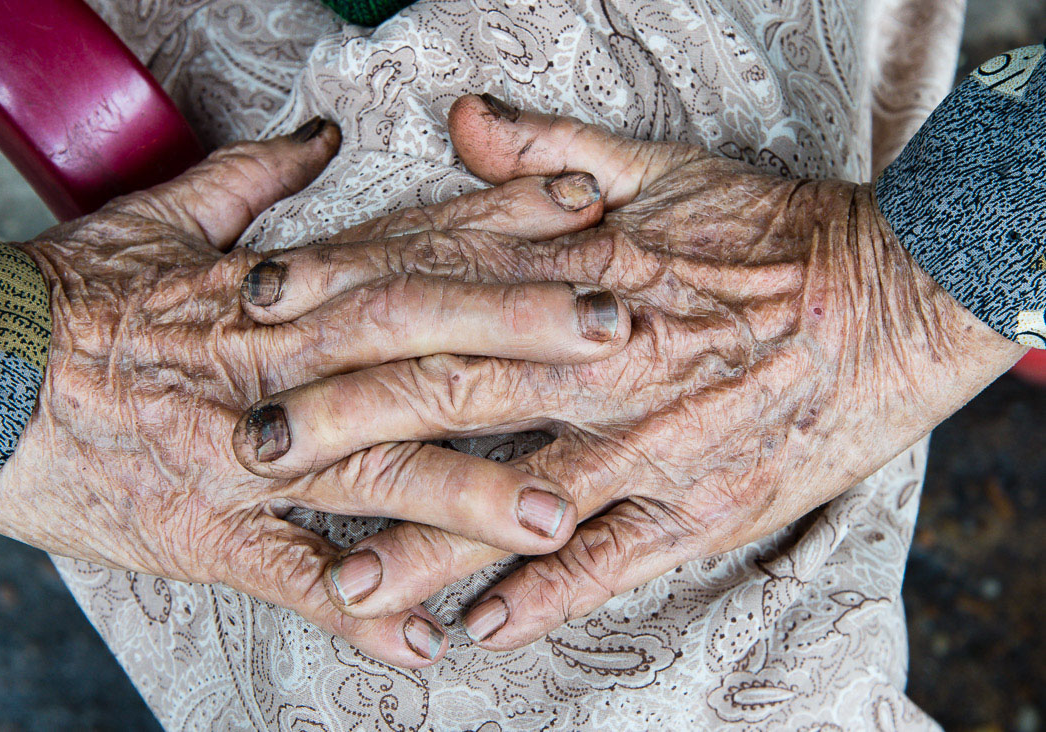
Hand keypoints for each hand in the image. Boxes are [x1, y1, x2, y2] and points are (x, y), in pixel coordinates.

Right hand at [0, 120, 629, 666]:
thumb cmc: (72, 294)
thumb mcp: (165, 218)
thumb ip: (259, 179)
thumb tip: (326, 136)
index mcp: (279, 290)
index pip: (411, 248)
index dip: (502, 228)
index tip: (588, 214)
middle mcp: (278, 364)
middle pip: (413, 342)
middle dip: (518, 336)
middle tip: (617, 340)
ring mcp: (244, 452)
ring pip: (372, 469)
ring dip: (465, 494)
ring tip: (555, 518)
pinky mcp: (202, 530)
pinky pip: (288, 576)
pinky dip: (353, 609)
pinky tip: (422, 642)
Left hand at [275, 95, 1024, 650]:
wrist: (895, 298)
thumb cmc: (772, 236)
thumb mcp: (663, 171)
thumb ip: (550, 148)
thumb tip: (464, 119)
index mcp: (587, 276)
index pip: (441, 286)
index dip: (344, 298)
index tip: (261, 313)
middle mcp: (605, 361)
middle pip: (455, 390)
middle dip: (349, 421)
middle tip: (259, 451)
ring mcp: (654, 443)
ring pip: (520, 493)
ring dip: (431, 540)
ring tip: (348, 583)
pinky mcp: (705, 508)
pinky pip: (616, 561)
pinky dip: (551, 593)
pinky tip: (487, 627)